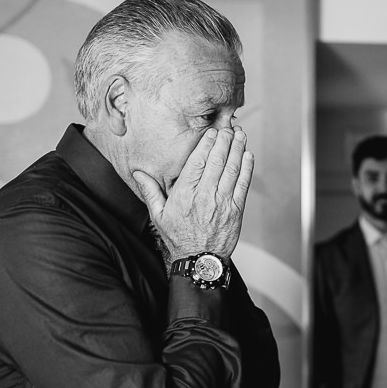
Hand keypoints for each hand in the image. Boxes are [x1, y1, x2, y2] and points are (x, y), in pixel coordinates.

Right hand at [133, 126, 253, 259]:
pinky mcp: (236, 210)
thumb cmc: (179, 238)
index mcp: (184, 195)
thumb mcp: (159, 215)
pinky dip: (247, 168)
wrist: (200, 260)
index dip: (206, 144)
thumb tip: (138, 172)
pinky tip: (248, 155)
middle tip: (229, 127)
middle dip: (224, 141)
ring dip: (238, 149)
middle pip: (217, 162)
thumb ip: (150, 191)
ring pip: (232, 170)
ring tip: (240, 134)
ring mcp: (222, 203)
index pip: (197, 163)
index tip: (212, 132)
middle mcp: (204, 197)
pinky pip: (243, 185)